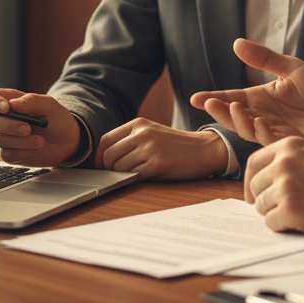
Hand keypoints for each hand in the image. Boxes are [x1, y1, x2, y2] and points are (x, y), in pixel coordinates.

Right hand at [0, 88, 81, 166]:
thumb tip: (13, 104)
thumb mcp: (51, 105)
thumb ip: (32, 101)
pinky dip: (24, 152)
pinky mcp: (9, 153)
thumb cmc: (58, 120)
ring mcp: (5, 136)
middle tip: (28, 129)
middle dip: (8, 126)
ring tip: (40, 141)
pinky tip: (35, 149)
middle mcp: (4, 118)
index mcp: (11, 101)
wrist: (68, 142)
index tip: (6, 108)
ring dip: (21, 141)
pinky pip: (7, 154)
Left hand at [94, 119, 229, 179]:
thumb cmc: (177, 145)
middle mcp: (142, 133)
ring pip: (119, 168)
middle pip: (109, 156)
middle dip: (109, 170)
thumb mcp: (152, 133)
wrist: (205, 149)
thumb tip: (104, 159)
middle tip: (119, 175)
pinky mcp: (157, 164)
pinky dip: (137, 179)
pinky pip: (134, 176)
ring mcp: (149, 148)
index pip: (105, 140)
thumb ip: (130, 139)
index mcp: (138, 123)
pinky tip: (149, 175)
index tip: (102, 167)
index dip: (99, 157)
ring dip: (124, 175)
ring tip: (139, 173)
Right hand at [190, 39, 303, 153]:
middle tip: (210, 104)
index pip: (231, 97)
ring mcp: (273, 131)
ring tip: (235, 107)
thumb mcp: (293, 70)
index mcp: (260, 98)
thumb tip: (236, 43)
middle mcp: (262, 116)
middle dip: (219, 111)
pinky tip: (260, 122)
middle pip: (233, 116)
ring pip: (246, 130)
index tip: (195, 98)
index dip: (213, 98)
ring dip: (238, 121)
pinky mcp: (286, 144)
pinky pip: (268, 140)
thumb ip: (265, 59)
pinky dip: (262, 132)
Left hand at [245, 137, 303, 234]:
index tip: (254, 194)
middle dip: (266, 200)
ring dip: (276, 213)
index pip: (254, 163)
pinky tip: (303, 221)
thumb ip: (290, 163)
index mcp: (288, 146)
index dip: (251, 181)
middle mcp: (283, 163)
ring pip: (262, 206)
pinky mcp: (290, 209)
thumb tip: (265, 181)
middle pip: (256, 187)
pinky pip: (271, 223)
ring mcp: (285, 186)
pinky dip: (284, 226)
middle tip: (285, 208)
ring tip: (301, 212)